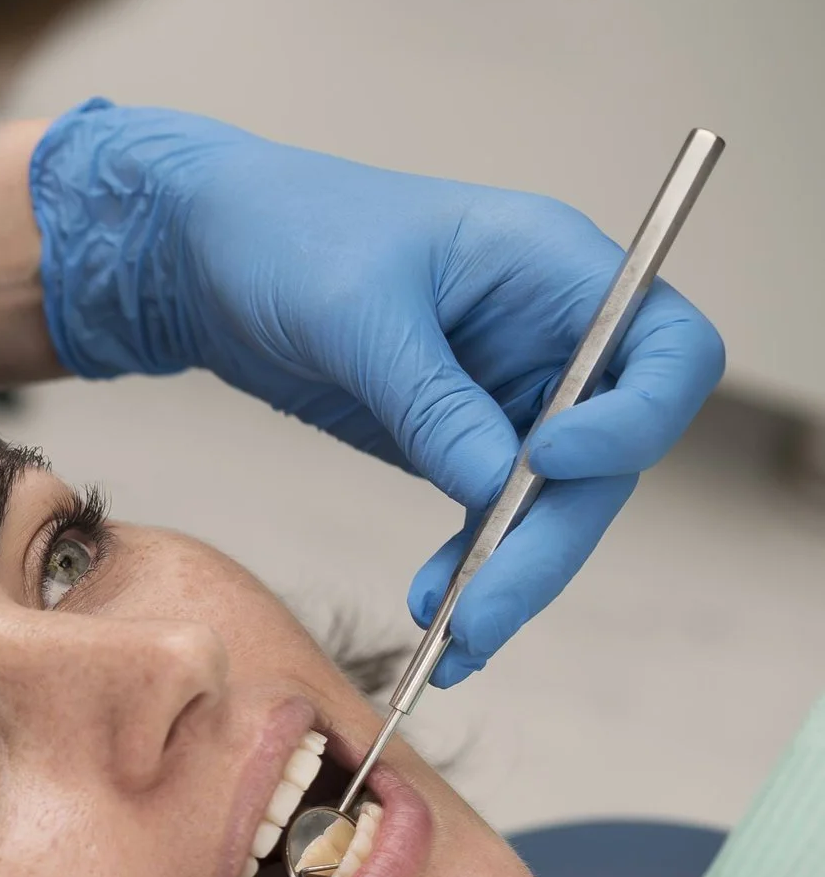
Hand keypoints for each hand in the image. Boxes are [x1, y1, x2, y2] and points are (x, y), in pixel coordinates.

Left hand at [29, 101, 725, 683]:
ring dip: (512, 575)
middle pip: (608, 455)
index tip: (553, 461)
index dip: (634, 419)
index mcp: (555, 268)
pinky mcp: (460, 439)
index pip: (666, 351)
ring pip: (554, 503)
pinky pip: (493, 517)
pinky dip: (472, 571)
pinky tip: (440, 621)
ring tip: (454, 640)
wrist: (210, 251)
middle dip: (551, 539)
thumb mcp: (355, 311)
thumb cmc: (287, 236)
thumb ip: (429, 398)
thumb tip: (496, 486)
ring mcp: (511, 393)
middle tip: (483, 613)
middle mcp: (554, 335)